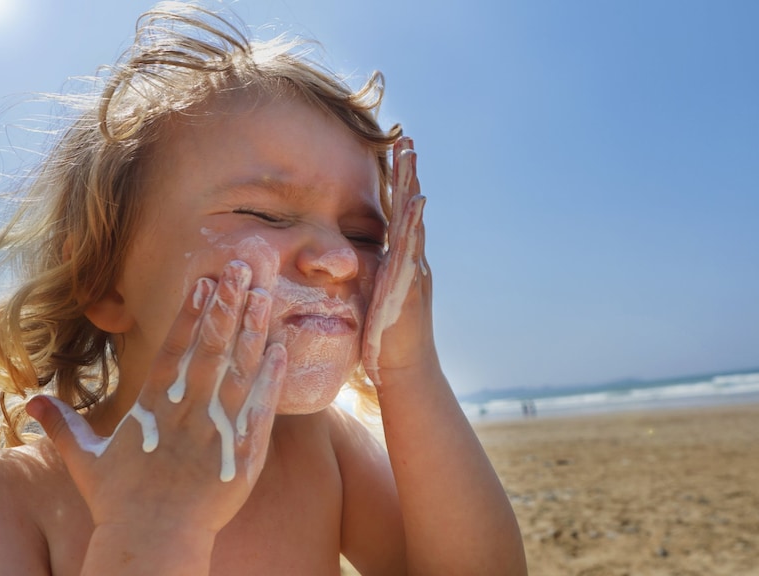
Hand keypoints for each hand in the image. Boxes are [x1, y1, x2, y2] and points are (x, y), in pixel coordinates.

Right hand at [27, 259, 285, 535]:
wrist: (152, 542)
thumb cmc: (119, 503)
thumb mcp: (84, 460)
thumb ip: (62, 426)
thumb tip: (30, 403)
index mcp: (153, 407)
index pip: (174, 348)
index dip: (190, 313)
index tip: (204, 281)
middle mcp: (187, 410)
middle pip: (211, 348)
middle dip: (226, 305)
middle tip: (242, 268)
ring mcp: (217, 429)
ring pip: (239, 370)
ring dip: (252, 330)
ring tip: (265, 295)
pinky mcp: (244, 452)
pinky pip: (261, 408)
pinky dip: (272, 378)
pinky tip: (282, 349)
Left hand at [362, 137, 439, 386]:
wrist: (404, 371)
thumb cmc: (382, 342)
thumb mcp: (369, 301)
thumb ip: (363, 279)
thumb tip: (343, 265)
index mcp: (399, 262)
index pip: (396, 216)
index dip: (396, 185)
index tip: (394, 153)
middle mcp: (412, 261)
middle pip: (408, 208)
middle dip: (407, 172)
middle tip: (405, 137)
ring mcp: (414, 270)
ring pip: (413, 220)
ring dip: (412, 184)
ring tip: (410, 154)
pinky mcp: (410, 285)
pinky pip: (413, 247)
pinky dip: (415, 221)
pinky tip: (416, 198)